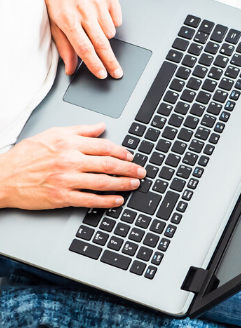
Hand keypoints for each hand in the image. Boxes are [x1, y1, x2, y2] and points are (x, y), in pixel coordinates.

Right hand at [0, 123, 144, 209]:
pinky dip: (107, 201)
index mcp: (69, 144)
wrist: (3, 177)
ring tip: (135, 184)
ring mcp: (66, 180)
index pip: (104, 147)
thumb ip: (80, 130)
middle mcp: (69, 161)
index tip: (131, 156)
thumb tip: (101, 127)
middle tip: (141, 172)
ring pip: (103, 182)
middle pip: (108, 165)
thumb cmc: (26, 156)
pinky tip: (118, 200)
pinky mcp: (61, 197)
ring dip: (123, 184)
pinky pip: (90, 200)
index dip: (122, 152)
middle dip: (129, 169)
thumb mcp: (52, 134)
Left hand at [37, 0, 122, 78]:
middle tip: (118, 73)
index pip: (84, 48)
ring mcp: (98, 3)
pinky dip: (111, 22)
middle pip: (102, 44)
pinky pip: (117, 19)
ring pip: (110, 33)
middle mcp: (84, 11)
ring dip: (105, 36)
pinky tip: (101, 14)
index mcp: (67, 18)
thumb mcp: (54, 19)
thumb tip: (70, 67)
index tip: (102, 74)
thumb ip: (63, 45)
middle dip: (111, 62)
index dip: (94, 64)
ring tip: (95, 25)